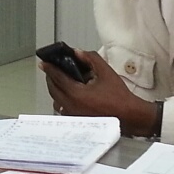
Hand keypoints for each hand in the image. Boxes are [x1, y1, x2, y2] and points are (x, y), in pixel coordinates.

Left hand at [39, 50, 157, 135]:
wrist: (129, 116)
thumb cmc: (119, 97)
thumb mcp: (106, 72)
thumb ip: (91, 59)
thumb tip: (77, 52)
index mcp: (76, 94)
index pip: (57, 78)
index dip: (50, 68)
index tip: (44, 62)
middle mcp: (71, 106)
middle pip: (53, 90)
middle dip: (51, 78)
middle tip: (52, 69)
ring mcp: (73, 115)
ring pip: (56, 101)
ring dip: (56, 89)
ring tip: (61, 81)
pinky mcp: (77, 121)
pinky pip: (63, 109)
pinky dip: (62, 100)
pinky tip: (70, 94)